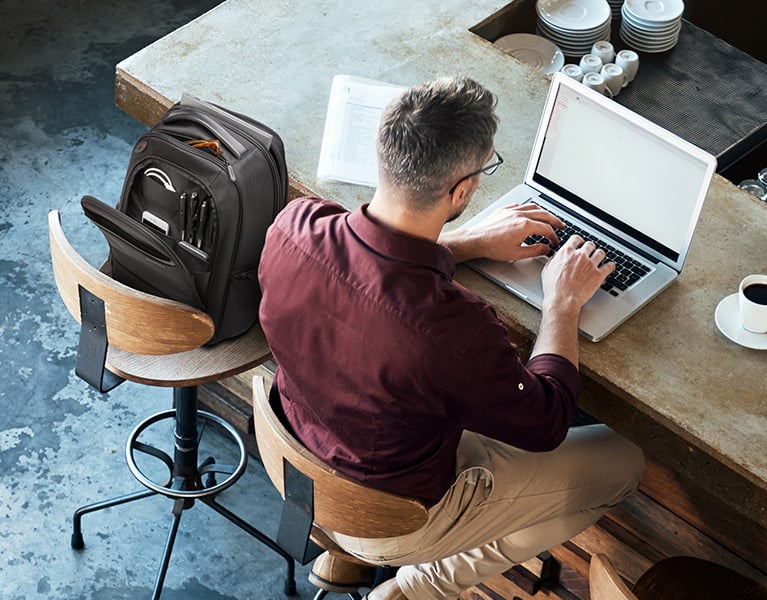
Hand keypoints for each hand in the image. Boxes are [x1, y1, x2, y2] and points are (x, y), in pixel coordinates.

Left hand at [440, 203, 565, 262]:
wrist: (476, 240)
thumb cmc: (492, 247)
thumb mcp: (517, 253)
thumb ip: (535, 251)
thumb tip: (546, 249)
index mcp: (525, 225)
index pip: (546, 229)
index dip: (554, 236)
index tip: (555, 241)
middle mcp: (520, 215)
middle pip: (544, 214)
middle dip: (555, 220)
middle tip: (561, 225)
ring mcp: (511, 210)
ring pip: (533, 207)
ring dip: (543, 212)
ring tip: (548, 218)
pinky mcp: (504, 210)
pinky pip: (520, 205)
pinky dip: (528, 209)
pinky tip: (529, 213)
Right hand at [541, 235, 614, 311]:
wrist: (562, 299)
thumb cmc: (553, 287)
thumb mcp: (547, 269)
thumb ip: (554, 260)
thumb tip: (557, 257)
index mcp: (567, 252)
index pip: (576, 239)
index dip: (579, 241)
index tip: (580, 243)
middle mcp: (580, 256)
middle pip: (590, 244)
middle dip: (590, 248)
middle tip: (589, 252)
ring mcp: (590, 264)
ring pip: (601, 253)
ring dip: (599, 255)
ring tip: (599, 258)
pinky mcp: (598, 275)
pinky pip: (609, 266)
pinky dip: (610, 266)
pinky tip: (609, 266)